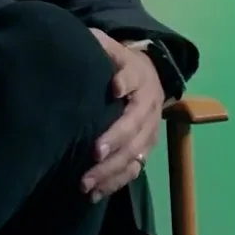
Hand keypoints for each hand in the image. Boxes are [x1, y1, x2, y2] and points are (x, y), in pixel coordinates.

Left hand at [81, 30, 162, 202]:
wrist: (150, 79)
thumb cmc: (120, 63)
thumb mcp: (113, 47)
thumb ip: (101, 44)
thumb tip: (88, 39)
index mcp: (140, 77)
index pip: (134, 76)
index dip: (126, 80)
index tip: (115, 87)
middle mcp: (148, 107)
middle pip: (135, 125)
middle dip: (116, 140)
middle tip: (95, 153)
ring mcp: (148, 133)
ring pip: (134, 154)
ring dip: (110, 170)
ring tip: (84, 182)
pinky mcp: (144, 151)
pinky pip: (132, 170)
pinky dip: (114, 183)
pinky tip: (93, 194)